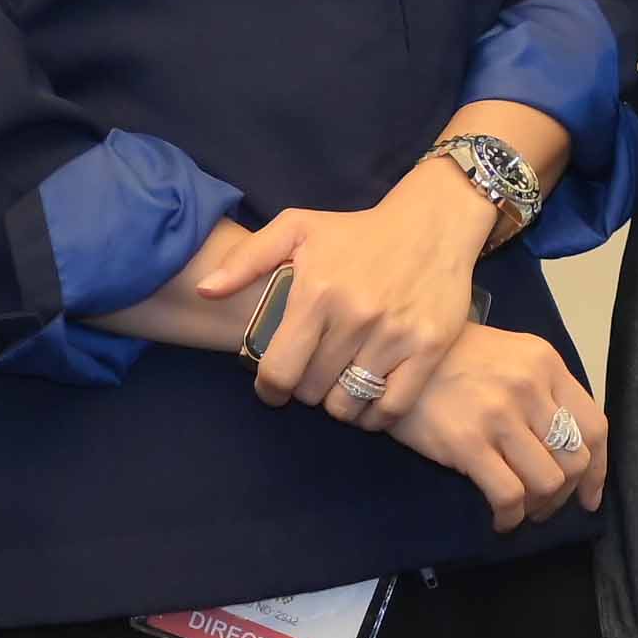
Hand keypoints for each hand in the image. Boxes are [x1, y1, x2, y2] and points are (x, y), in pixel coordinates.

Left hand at [199, 161, 490, 425]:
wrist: (433, 223)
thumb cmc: (358, 230)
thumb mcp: (297, 228)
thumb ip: (247, 259)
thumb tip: (204, 291)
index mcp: (318, 292)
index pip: (279, 371)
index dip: (270, 389)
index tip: (274, 387)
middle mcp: (356, 316)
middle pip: (312, 391)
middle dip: (305, 389)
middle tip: (312, 375)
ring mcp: (396, 334)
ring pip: (349, 404)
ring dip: (338, 404)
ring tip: (338, 385)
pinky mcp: (429, 347)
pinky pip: (393, 406)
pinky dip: (375, 415)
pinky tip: (369, 399)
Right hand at [383, 323, 608, 530]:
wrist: (394, 358)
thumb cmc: (454, 359)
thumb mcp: (511, 357)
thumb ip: (544, 391)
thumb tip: (569, 445)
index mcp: (546, 365)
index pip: (594, 426)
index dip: (598, 470)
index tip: (590, 495)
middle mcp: (531, 388)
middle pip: (575, 459)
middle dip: (567, 494)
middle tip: (547, 506)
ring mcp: (501, 415)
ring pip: (548, 482)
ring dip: (540, 508)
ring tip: (523, 511)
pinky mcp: (468, 443)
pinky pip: (509, 495)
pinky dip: (510, 517)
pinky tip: (500, 520)